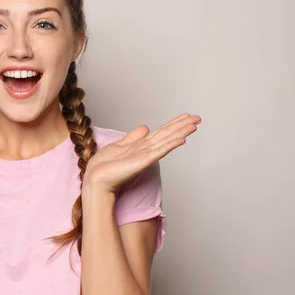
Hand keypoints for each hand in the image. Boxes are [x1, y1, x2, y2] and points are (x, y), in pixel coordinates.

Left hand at [83, 113, 200, 193]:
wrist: (97, 178)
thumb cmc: (106, 165)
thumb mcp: (120, 145)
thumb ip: (134, 137)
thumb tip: (145, 127)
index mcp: (141, 145)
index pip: (162, 131)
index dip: (174, 123)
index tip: (186, 116)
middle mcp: (146, 149)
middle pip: (168, 134)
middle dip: (182, 125)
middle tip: (198, 118)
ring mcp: (146, 155)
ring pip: (167, 140)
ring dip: (181, 132)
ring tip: (194, 125)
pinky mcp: (143, 161)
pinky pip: (159, 151)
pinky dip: (170, 145)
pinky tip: (181, 139)